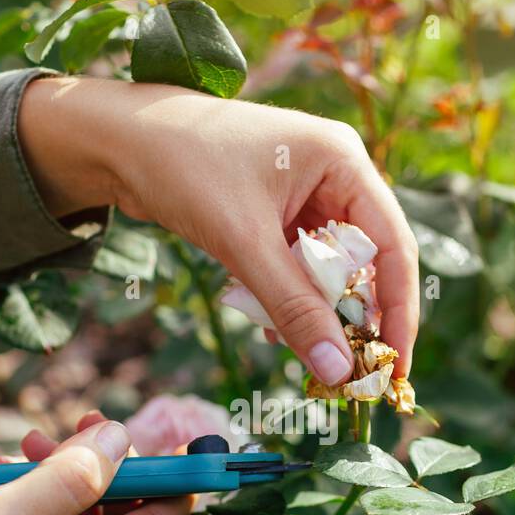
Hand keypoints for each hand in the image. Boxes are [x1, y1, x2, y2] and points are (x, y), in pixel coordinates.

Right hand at [0, 420, 191, 514]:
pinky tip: (3, 470)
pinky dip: (29, 490)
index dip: (176, 480)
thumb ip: (67, 481)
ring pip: (75, 512)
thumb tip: (124, 440)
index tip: (188, 435)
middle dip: (107, 464)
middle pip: (118, 514)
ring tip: (28, 442)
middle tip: (86, 418)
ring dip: (61, 471)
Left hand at [19, 77, 419, 383]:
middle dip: (355, 317)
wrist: (116, 142)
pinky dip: (289, 299)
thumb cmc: (182, 167)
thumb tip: (338, 371)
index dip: (398, 311)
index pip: (392, 246)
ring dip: (317, 312)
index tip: (395, 365)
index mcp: (342, 160)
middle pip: (366, 261)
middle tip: (350, 372)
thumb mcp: (244, 243)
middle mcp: (333, 174)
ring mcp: (304, 193)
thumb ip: (294, 308)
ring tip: (302, 349)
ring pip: (329, 270)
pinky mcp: (275, 214)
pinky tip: (271, 325)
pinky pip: (299, 268)